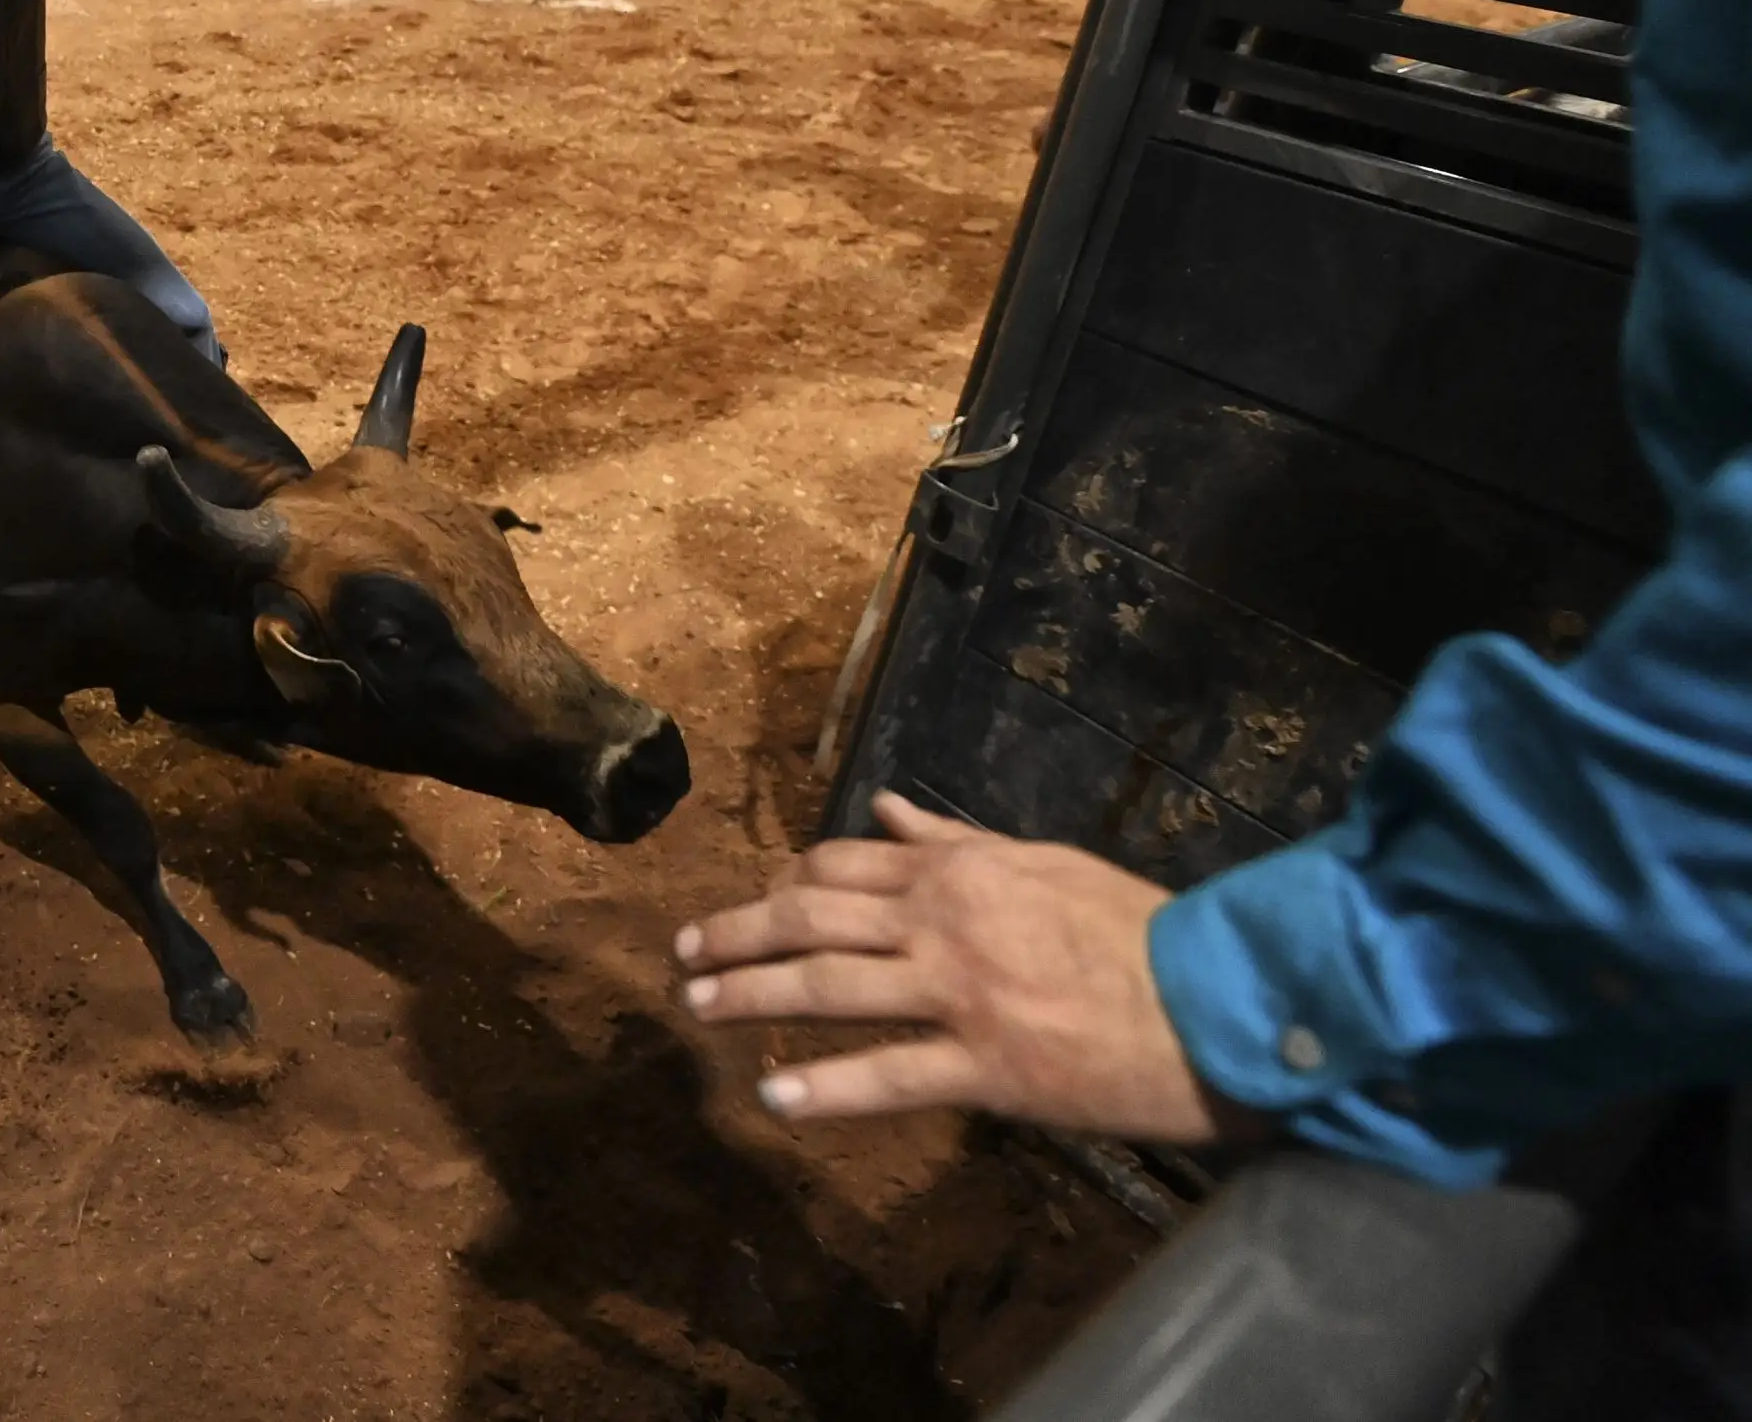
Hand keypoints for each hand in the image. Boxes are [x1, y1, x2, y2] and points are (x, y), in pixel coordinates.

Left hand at [673, 792, 1233, 1143]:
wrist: (1222, 1001)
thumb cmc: (1142, 931)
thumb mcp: (1046, 861)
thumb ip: (958, 839)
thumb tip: (887, 808)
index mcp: (959, 874)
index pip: (840, 869)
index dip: (783, 885)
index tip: (749, 904)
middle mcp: (943, 924)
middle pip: (810, 921)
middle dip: (736, 935)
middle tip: (683, 955)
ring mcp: (960, 995)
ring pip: (829, 989)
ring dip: (751, 996)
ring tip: (699, 1010)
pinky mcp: (987, 1067)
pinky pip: (887, 1076)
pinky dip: (825, 1087)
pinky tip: (774, 1095)